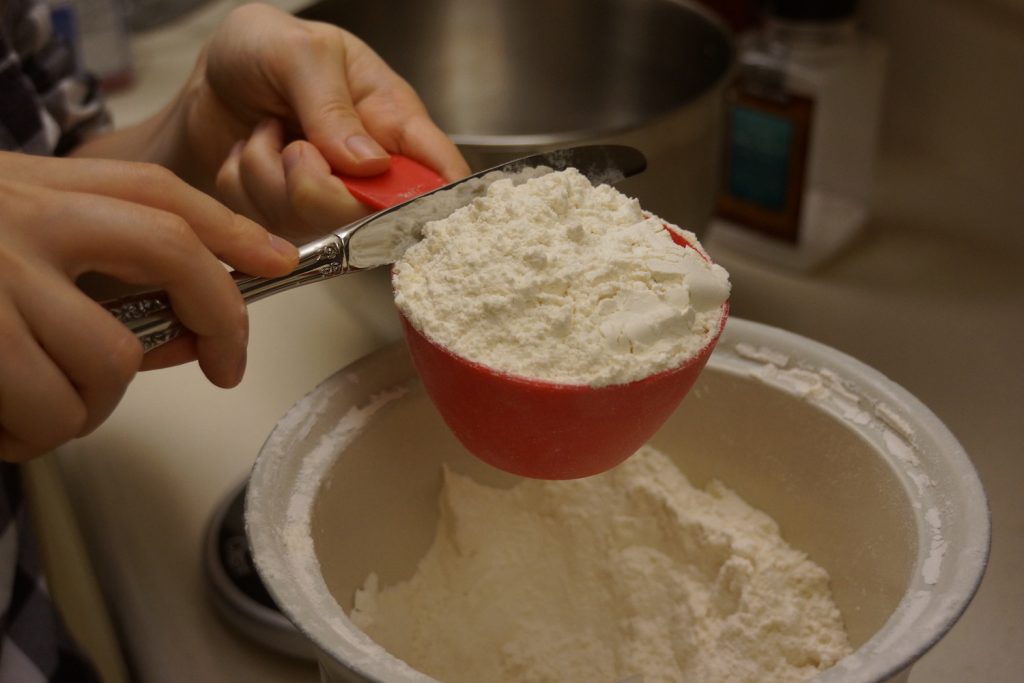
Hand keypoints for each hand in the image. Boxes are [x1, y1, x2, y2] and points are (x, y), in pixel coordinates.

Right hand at [0, 151, 297, 461]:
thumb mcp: (4, 249)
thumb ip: (93, 281)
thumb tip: (187, 338)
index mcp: (34, 188)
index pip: (154, 190)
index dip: (229, 227)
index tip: (279, 259)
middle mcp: (25, 215)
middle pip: (172, 250)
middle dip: (220, 317)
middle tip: (225, 368)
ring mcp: (0, 271)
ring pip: (115, 358)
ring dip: (88, 405)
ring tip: (34, 405)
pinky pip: (57, 408)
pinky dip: (35, 434)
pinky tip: (2, 422)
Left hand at [192, 4, 469, 240]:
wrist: (210, 74)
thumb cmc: (263, 51)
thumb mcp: (299, 52)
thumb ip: (332, 106)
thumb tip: (369, 165)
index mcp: (394, 121)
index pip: (441, 175)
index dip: (436, 201)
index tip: (397, 202)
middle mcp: (371, 171)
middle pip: (371, 219)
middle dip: (318, 187)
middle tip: (296, 145)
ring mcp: (331, 201)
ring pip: (312, 226)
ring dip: (268, 175)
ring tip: (268, 133)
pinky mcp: (289, 220)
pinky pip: (267, 226)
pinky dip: (243, 187)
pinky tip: (251, 154)